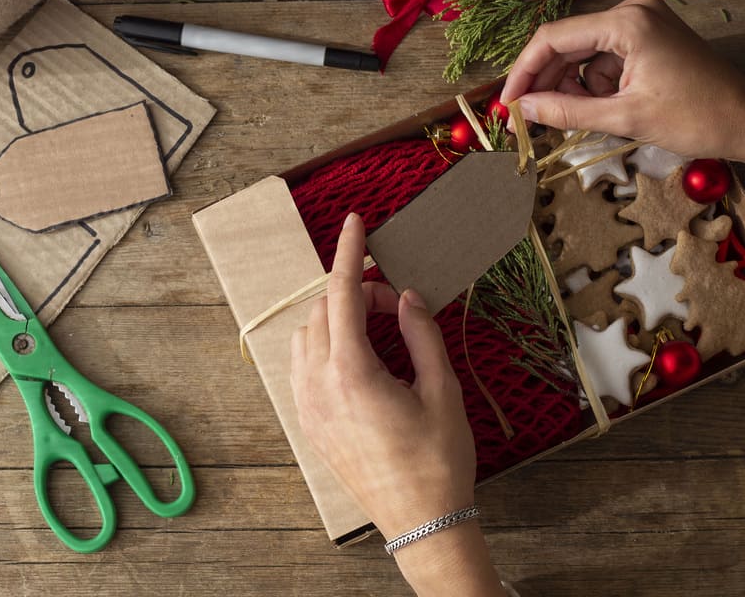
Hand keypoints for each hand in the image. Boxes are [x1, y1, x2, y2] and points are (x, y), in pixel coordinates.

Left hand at [290, 213, 503, 596]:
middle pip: (323, 312)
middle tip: (399, 304)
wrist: (420, 521)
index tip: (355, 223)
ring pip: (307, 337)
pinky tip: (358, 355)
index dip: (348, 253)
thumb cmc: (438, 460)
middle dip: (357, 294)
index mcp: (351, 373)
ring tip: (381, 330)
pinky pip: (303, 366)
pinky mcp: (309, 423)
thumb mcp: (442, 390)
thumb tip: (407, 298)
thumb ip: (421, 334)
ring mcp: (308, 407)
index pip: (341, 294)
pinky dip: (325, 346)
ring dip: (337, 318)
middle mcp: (319, 387)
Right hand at [500, 0, 744, 188]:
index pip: (553, 38)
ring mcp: (644, 19)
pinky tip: (600, 108)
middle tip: (528, 118)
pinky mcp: (651, 34)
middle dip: (546, 81)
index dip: (523, 72)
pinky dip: (595, 82)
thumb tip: (522, 110)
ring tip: (573, 118)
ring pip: (584, 51)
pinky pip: (605, 55)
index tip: (506, 104)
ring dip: (573, 85)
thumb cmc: (696, 119)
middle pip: (566, 42)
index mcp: (627, 21)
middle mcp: (633, 9)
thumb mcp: (624, 118)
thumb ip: (567, 111)